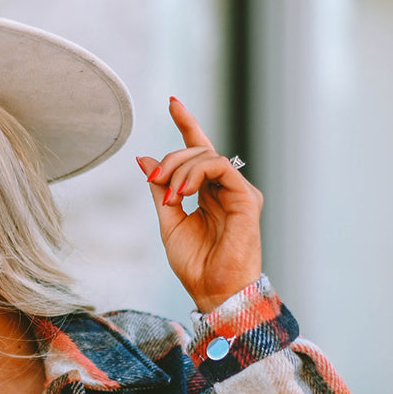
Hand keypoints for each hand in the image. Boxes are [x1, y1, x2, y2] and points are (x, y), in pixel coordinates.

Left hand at [136, 97, 262, 313]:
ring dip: (181, 170)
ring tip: (170, 195)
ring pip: (208, 157)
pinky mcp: (247, 197)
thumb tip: (146, 160)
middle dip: (172, 160)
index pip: (199, 151)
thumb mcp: (169, 223)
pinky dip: (196, 174)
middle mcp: (226, 189)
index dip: (187, 125)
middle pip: (198, 152)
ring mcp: (239, 192)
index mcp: (209, 194)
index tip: (173, 102)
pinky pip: (220, 167)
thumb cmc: (195, 265)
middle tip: (154, 180)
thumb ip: (161, 191)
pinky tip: (182, 192)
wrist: (213, 291)